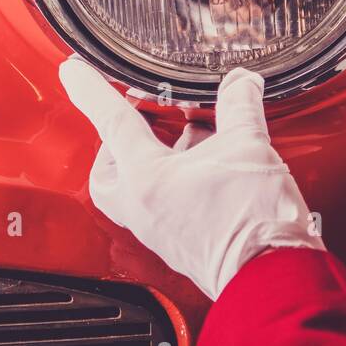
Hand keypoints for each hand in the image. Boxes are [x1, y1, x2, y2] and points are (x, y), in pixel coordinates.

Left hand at [59, 56, 323, 300]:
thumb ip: (239, 106)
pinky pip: (161, 204)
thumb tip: (241, 83)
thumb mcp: (249, 145)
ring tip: (184, 141)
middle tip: (135, 120)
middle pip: (109, 167)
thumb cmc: (254, 222)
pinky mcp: (178, 242)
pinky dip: (175, 181)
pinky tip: (205, 170)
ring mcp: (158, 230)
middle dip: (117, 141)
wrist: (272, 274)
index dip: (92, 90)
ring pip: (135, 187)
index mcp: (148, 179)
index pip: (114, 122)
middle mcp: (144, 208)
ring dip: (153, 160)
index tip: (73, 71)